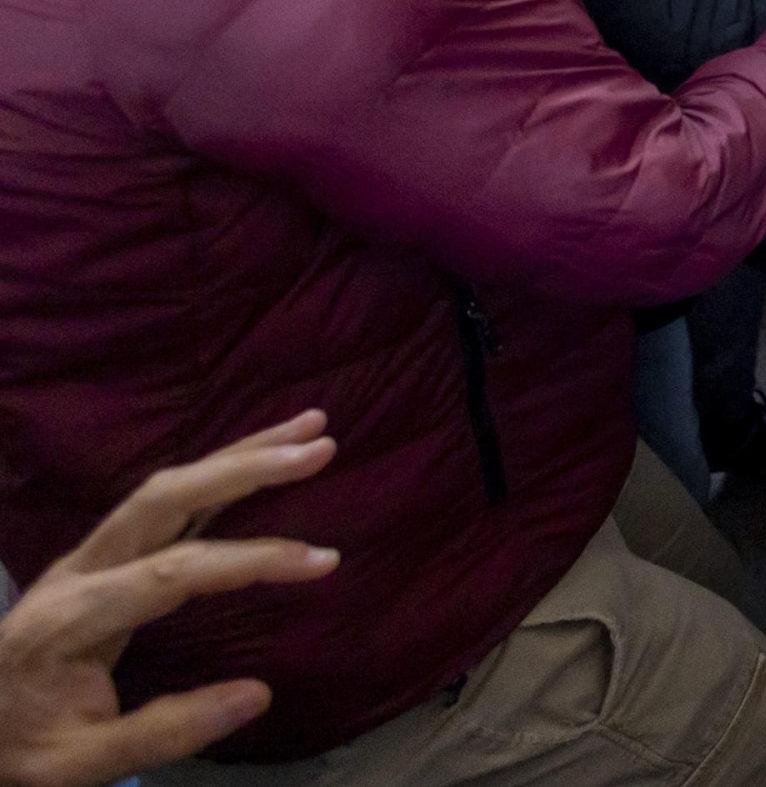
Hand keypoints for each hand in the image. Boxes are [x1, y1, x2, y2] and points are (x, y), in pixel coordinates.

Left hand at [0, 412, 338, 786]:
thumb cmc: (22, 747)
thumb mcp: (80, 765)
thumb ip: (164, 731)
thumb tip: (260, 693)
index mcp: (72, 618)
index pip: (173, 572)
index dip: (250, 559)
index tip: (322, 560)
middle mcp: (76, 570)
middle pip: (163, 500)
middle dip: (244, 467)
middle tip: (320, 447)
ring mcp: (84, 557)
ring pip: (163, 488)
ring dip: (236, 454)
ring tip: (308, 426)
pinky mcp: (95, 557)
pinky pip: (159, 502)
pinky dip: (214, 471)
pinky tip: (254, 456)